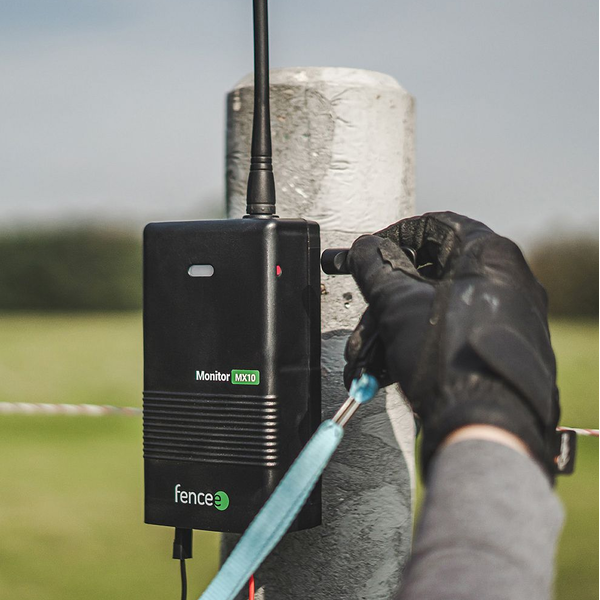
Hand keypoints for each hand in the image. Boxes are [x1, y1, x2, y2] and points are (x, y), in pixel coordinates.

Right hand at [344, 212, 559, 478]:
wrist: (483, 427)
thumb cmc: (449, 358)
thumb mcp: (399, 305)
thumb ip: (376, 269)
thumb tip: (363, 248)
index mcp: (489, 254)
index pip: (433, 226)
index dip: (392, 237)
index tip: (368, 255)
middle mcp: (504, 280)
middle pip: (429, 273)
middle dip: (386, 299)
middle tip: (362, 312)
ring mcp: (504, 315)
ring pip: (434, 307)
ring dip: (393, 328)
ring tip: (364, 357)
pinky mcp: (495, 346)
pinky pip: (448, 331)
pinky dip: (415, 342)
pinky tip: (386, 366)